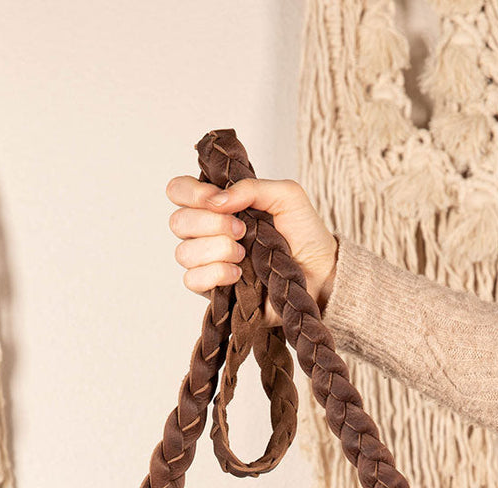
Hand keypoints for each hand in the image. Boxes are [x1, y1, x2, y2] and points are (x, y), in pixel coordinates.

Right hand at [166, 174, 337, 325]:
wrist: (320, 274)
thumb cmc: (304, 233)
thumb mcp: (286, 195)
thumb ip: (251, 187)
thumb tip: (216, 200)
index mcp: (219, 204)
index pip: (179, 191)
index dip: (190, 193)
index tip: (217, 200)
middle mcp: (208, 232)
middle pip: (178, 222)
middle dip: (210, 223)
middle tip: (242, 230)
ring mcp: (209, 262)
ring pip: (184, 253)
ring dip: (215, 249)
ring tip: (243, 254)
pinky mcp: (215, 290)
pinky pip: (192, 281)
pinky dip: (214, 274)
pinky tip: (237, 274)